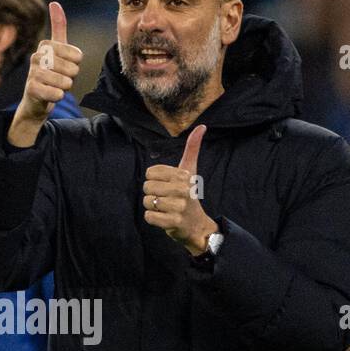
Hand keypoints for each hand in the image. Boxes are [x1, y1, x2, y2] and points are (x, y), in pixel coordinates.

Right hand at [8, 2, 80, 146]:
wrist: (35, 101)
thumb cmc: (50, 73)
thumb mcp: (57, 50)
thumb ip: (58, 27)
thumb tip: (54, 2)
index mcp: (45, 45)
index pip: (76, 55)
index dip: (76, 64)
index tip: (65, 66)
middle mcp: (36, 56)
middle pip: (72, 69)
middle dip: (71, 78)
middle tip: (60, 79)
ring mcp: (32, 73)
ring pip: (65, 82)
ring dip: (64, 88)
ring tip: (55, 87)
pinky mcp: (31, 89)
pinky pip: (56, 93)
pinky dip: (58, 97)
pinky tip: (51, 95)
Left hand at [142, 124, 217, 252]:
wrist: (196, 224)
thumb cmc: (188, 194)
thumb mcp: (190, 171)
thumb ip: (192, 148)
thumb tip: (202, 126)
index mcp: (183, 174)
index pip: (150, 173)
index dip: (154, 181)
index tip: (167, 186)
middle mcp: (183, 189)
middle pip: (147, 187)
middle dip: (152, 195)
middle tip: (167, 200)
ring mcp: (179, 206)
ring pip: (147, 201)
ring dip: (152, 207)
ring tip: (165, 209)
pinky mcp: (174, 221)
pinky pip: (149, 216)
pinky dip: (152, 218)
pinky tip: (164, 218)